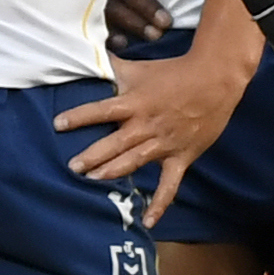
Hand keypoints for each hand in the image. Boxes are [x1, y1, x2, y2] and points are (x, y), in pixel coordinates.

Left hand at [57, 38, 252, 222]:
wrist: (214, 80)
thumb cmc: (173, 72)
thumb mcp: (140, 68)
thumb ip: (112, 66)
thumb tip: (87, 53)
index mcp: (134, 103)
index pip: (101, 110)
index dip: (79, 117)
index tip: (58, 124)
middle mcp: (145, 126)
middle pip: (114, 144)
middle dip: (92, 156)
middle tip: (72, 168)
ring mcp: (163, 144)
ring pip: (133, 162)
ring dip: (112, 173)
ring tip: (90, 184)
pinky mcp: (180, 157)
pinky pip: (169, 185)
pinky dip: (159, 204)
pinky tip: (148, 221)